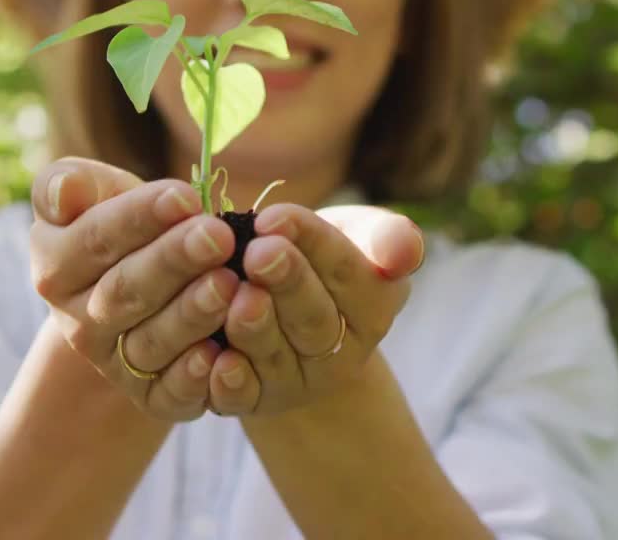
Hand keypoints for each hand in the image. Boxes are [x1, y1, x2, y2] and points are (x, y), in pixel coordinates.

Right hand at [29, 158, 239, 422]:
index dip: (140, 217)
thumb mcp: (91, 191)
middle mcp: (77, 323)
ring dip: (191, 314)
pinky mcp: (151, 397)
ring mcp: (112, 364)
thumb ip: (68, 183)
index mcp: (55, 268)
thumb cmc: (120, 221)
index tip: (185, 197)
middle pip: (126, 291)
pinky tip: (221, 354)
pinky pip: (169, 394)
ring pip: (151, 342)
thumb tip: (67, 191)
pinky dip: (194, 378)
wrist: (142, 281)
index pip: (96, 239)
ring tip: (230, 283)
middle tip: (218, 236)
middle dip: (174, 262)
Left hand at [205, 203, 423, 415]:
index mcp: (373, 310)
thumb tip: (404, 252)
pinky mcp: (252, 400)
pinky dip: (228, 382)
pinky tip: (213, 358)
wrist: (285, 302)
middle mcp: (338, 355)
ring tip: (237, 295)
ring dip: (254, 327)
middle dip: (286, 283)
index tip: (275, 216)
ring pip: (274, 355)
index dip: (312, 242)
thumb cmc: (324, 258)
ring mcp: (293, 382)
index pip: (346, 272)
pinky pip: (241, 397)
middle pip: (313, 318)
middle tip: (260, 253)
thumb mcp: (361, 237)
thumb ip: (388, 238)